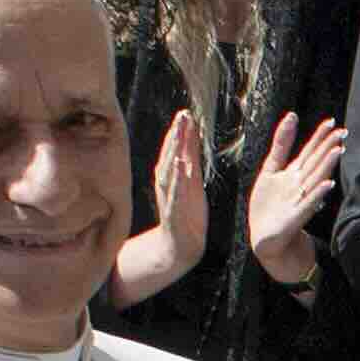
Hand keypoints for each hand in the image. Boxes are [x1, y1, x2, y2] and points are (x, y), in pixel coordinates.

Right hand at [117, 109, 211, 303]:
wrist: (181, 246)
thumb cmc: (187, 213)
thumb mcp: (192, 182)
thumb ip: (190, 159)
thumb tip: (192, 133)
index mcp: (172, 176)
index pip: (174, 150)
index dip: (178, 132)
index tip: (185, 114)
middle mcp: (167, 184)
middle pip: (169, 155)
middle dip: (175, 136)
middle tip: (182, 116)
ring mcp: (169, 197)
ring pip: (169, 171)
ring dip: (173, 152)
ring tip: (179, 135)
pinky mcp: (174, 212)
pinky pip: (174, 193)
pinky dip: (176, 179)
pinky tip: (179, 166)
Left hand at [249, 114, 348, 285]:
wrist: (265, 238)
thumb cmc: (268, 206)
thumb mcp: (269, 170)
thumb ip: (281, 145)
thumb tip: (292, 116)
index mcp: (294, 173)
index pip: (310, 151)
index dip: (319, 136)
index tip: (331, 121)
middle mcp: (301, 185)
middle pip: (316, 162)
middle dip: (328, 147)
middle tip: (342, 132)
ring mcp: (300, 200)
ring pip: (315, 179)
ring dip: (327, 166)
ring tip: (338, 151)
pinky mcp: (296, 216)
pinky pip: (309, 203)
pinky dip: (318, 194)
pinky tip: (327, 185)